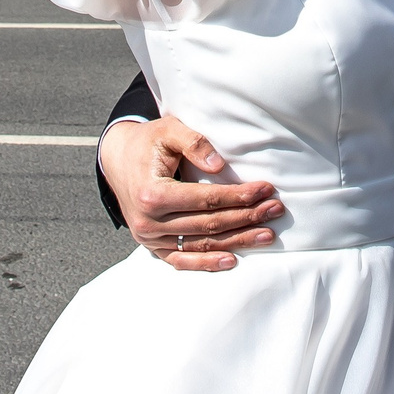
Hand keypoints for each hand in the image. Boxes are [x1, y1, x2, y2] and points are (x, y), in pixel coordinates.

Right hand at [98, 116, 283, 271]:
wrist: (118, 160)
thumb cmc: (148, 142)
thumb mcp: (168, 130)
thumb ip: (193, 142)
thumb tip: (219, 165)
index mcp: (153, 193)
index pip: (206, 200)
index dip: (238, 196)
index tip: (265, 189)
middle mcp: (149, 222)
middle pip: (208, 224)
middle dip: (246, 217)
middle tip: (275, 210)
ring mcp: (149, 238)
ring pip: (201, 244)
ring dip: (237, 241)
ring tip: (267, 234)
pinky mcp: (152, 246)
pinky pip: (182, 260)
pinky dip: (207, 263)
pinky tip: (233, 261)